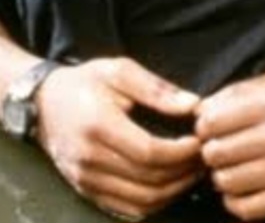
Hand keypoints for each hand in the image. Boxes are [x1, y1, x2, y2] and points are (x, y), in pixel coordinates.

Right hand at [35, 58, 202, 220]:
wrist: (43, 103)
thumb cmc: (86, 82)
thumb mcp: (120, 71)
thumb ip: (157, 89)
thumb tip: (193, 105)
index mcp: (99, 127)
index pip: (149, 153)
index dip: (182, 152)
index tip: (202, 140)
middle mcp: (90, 160)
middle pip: (148, 180)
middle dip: (184, 171)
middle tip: (206, 156)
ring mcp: (86, 180)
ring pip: (140, 201)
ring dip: (174, 190)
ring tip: (194, 170)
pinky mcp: (86, 190)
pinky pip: (126, 209)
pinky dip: (154, 203)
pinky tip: (172, 185)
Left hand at [196, 69, 264, 219]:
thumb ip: (244, 89)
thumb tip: (203, 109)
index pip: (211, 121)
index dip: (206, 127)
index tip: (214, 129)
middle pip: (213, 153)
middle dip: (213, 152)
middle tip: (226, 150)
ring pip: (224, 182)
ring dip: (225, 176)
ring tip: (239, 168)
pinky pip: (243, 208)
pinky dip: (237, 201)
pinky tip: (247, 188)